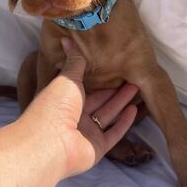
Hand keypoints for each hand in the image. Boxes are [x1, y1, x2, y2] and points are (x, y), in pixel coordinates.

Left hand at [24, 38, 137, 178]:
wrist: (49, 143)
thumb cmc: (55, 106)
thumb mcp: (67, 78)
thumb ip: (74, 61)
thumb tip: (67, 39)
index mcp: (65, 98)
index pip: (85, 85)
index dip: (99, 76)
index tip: (114, 65)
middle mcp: (75, 116)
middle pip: (99, 100)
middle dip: (114, 88)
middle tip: (132, 75)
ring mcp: (86, 133)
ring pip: (107, 114)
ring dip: (121, 102)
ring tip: (137, 88)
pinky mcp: (97, 148)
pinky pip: (113, 133)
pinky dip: (124, 122)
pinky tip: (134, 110)